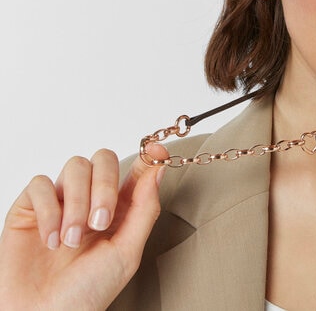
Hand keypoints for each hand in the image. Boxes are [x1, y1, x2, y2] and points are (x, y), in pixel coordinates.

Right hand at [0, 144, 167, 309]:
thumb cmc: (88, 290)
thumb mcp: (127, 252)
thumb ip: (144, 208)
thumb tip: (158, 169)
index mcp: (119, 207)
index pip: (135, 170)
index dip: (147, 156)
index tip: (156, 150)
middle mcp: (91, 198)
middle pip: (103, 159)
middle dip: (104, 186)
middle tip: (99, 223)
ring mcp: (61, 200)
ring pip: (75, 166)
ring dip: (76, 202)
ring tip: (72, 240)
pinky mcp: (30, 207)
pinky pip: (41, 184)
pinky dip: (48, 211)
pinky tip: (50, 241)